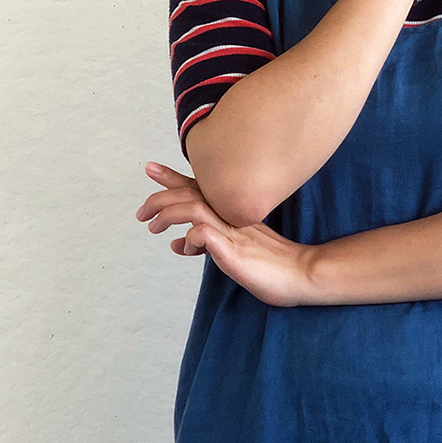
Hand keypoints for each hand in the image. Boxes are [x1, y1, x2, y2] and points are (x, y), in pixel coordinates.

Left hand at [136, 162, 316, 307]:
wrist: (300, 274)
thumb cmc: (268, 264)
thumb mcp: (231, 249)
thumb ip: (204, 242)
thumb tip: (176, 243)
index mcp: (231, 211)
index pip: (198, 188)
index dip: (172, 177)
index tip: (150, 168)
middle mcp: (231, 215)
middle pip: (191, 194)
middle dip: (161, 194)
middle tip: (141, 210)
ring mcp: (233, 232)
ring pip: (195, 209)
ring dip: (169, 213)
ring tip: (151, 227)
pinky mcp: (235, 252)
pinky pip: (207, 235)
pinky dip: (190, 236)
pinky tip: (184, 246)